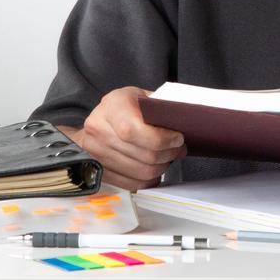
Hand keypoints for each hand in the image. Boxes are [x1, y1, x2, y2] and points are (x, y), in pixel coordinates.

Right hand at [58, 86, 186, 190]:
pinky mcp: (100, 171)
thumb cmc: (125, 106)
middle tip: (179, 148)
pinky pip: (132, 184)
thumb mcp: (143, 96)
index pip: (134, 130)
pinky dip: (150, 179)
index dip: (161, 139)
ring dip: (162, 167)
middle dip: (169, 154)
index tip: (177, 138)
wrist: (100, 119)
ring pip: (141, 172)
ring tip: (168, 157)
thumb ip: (161, 107)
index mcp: (112, 106)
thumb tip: (184, 122)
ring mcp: (96, 153)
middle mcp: (99, 130)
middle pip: (144, 154)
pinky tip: (155, 168)